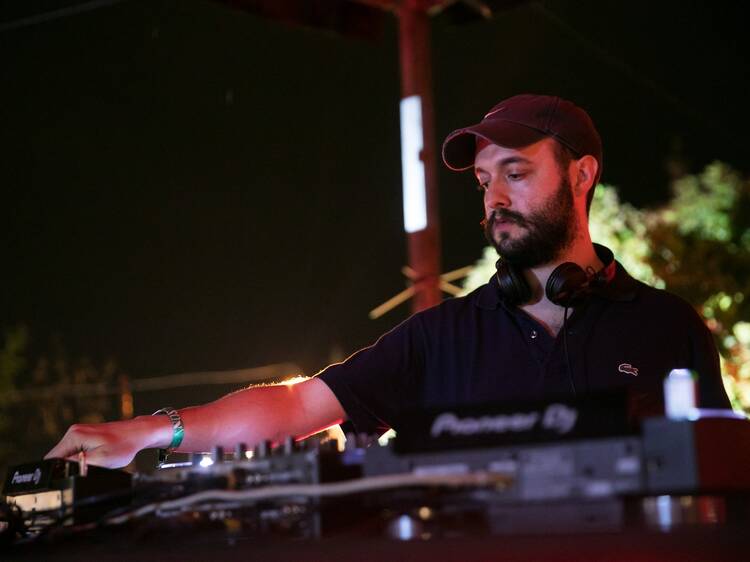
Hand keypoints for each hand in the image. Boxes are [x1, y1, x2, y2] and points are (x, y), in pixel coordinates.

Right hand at [44, 416, 170, 468]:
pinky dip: (83, 458)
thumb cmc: (124, 445)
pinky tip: (96, 458)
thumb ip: (79, 465)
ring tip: (94, 463)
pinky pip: (76, 451)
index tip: (73, 476)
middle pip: (58, 457)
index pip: (52, 459)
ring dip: (76, 463)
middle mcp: (73, 432)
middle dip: (68, 467)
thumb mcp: (101, 459)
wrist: (138, 434)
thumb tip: (62, 469)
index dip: (59, 472)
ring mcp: (79, 433)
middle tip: (87, 469)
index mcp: (74, 436)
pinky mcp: (85, 436)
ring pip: (67, 455)